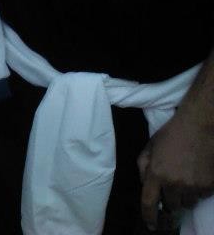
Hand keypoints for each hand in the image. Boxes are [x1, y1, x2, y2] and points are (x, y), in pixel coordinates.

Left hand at [138, 107, 213, 229]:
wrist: (199, 126)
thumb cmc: (172, 133)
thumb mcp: (151, 146)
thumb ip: (143, 165)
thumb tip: (144, 183)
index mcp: (156, 173)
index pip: (149, 202)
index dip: (148, 216)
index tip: (151, 224)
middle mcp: (174, 184)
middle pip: (171, 205)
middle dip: (170, 200)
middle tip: (172, 187)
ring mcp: (192, 186)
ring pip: (187, 203)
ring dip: (185, 196)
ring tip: (185, 178)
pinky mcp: (208, 186)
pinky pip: (201, 196)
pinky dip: (198, 190)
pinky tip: (197, 174)